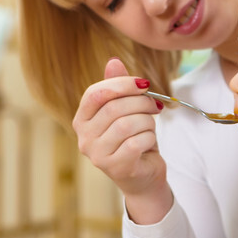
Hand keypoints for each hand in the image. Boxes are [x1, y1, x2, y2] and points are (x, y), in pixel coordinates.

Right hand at [72, 59, 172, 222]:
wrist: (143, 177)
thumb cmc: (133, 140)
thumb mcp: (127, 111)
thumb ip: (118, 88)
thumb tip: (114, 61)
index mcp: (82, 120)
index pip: (95, 93)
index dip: (121, 84)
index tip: (143, 84)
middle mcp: (84, 138)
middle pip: (113, 107)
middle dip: (140, 102)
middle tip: (155, 105)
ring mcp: (97, 155)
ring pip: (126, 124)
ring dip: (147, 121)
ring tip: (150, 125)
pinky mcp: (116, 167)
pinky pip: (136, 142)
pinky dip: (149, 137)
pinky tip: (149, 141)